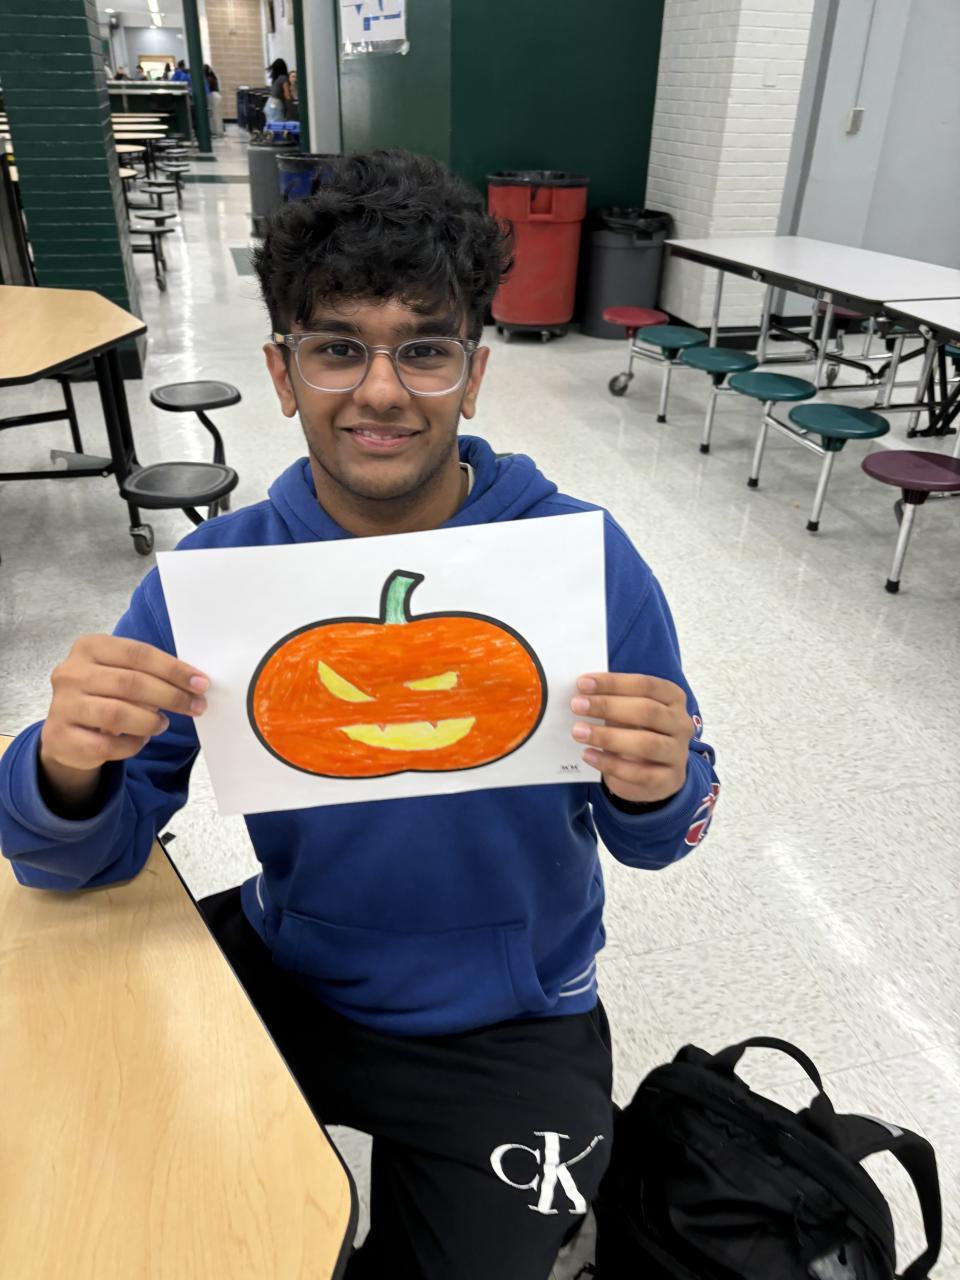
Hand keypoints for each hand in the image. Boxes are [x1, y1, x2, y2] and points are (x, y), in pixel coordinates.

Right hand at [39, 635, 208, 808]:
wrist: (66, 730)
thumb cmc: (105, 695)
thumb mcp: (122, 674)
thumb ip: (150, 673)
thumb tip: (195, 683)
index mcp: (89, 647)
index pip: (138, 653)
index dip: (173, 669)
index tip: (201, 683)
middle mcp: (71, 673)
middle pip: (130, 683)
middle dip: (171, 696)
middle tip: (196, 706)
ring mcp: (63, 705)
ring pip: (117, 714)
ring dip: (150, 721)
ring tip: (163, 723)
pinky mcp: (61, 737)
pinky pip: (106, 746)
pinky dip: (132, 745)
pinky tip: (141, 740)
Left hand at [570, 673, 693, 804]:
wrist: (657, 775)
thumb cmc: (638, 733)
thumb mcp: (629, 713)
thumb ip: (612, 701)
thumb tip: (581, 694)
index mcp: (673, 698)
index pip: (645, 685)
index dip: (614, 683)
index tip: (582, 683)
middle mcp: (680, 723)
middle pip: (647, 711)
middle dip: (608, 706)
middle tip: (576, 705)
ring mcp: (678, 753)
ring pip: (646, 743)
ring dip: (608, 737)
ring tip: (578, 732)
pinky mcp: (669, 779)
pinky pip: (639, 774)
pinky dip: (610, 764)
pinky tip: (588, 755)